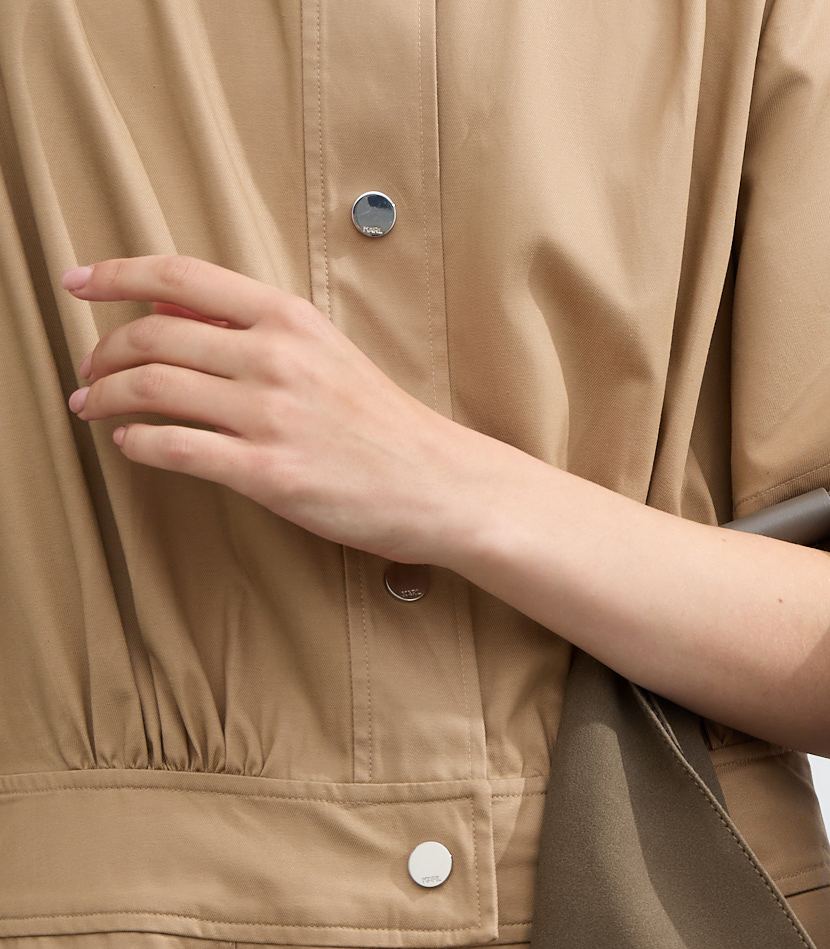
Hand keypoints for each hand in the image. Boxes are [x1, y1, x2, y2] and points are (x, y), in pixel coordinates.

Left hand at [63, 255, 486, 560]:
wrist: (440, 483)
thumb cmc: (384, 425)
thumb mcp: (323, 353)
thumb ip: (251, 330)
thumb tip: (170, 311)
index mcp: (287, 318)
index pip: (178, 277)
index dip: (115, 274)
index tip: (77, 281)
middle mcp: (274, 358)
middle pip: (151, 335)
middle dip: (102, 353)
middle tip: (88, 372)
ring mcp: (270, 416)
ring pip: (152, 389)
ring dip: (106, 398)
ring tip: (93, 408)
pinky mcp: (269, 473)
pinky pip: (176, 449)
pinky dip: (139, 444)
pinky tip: (131, 445)